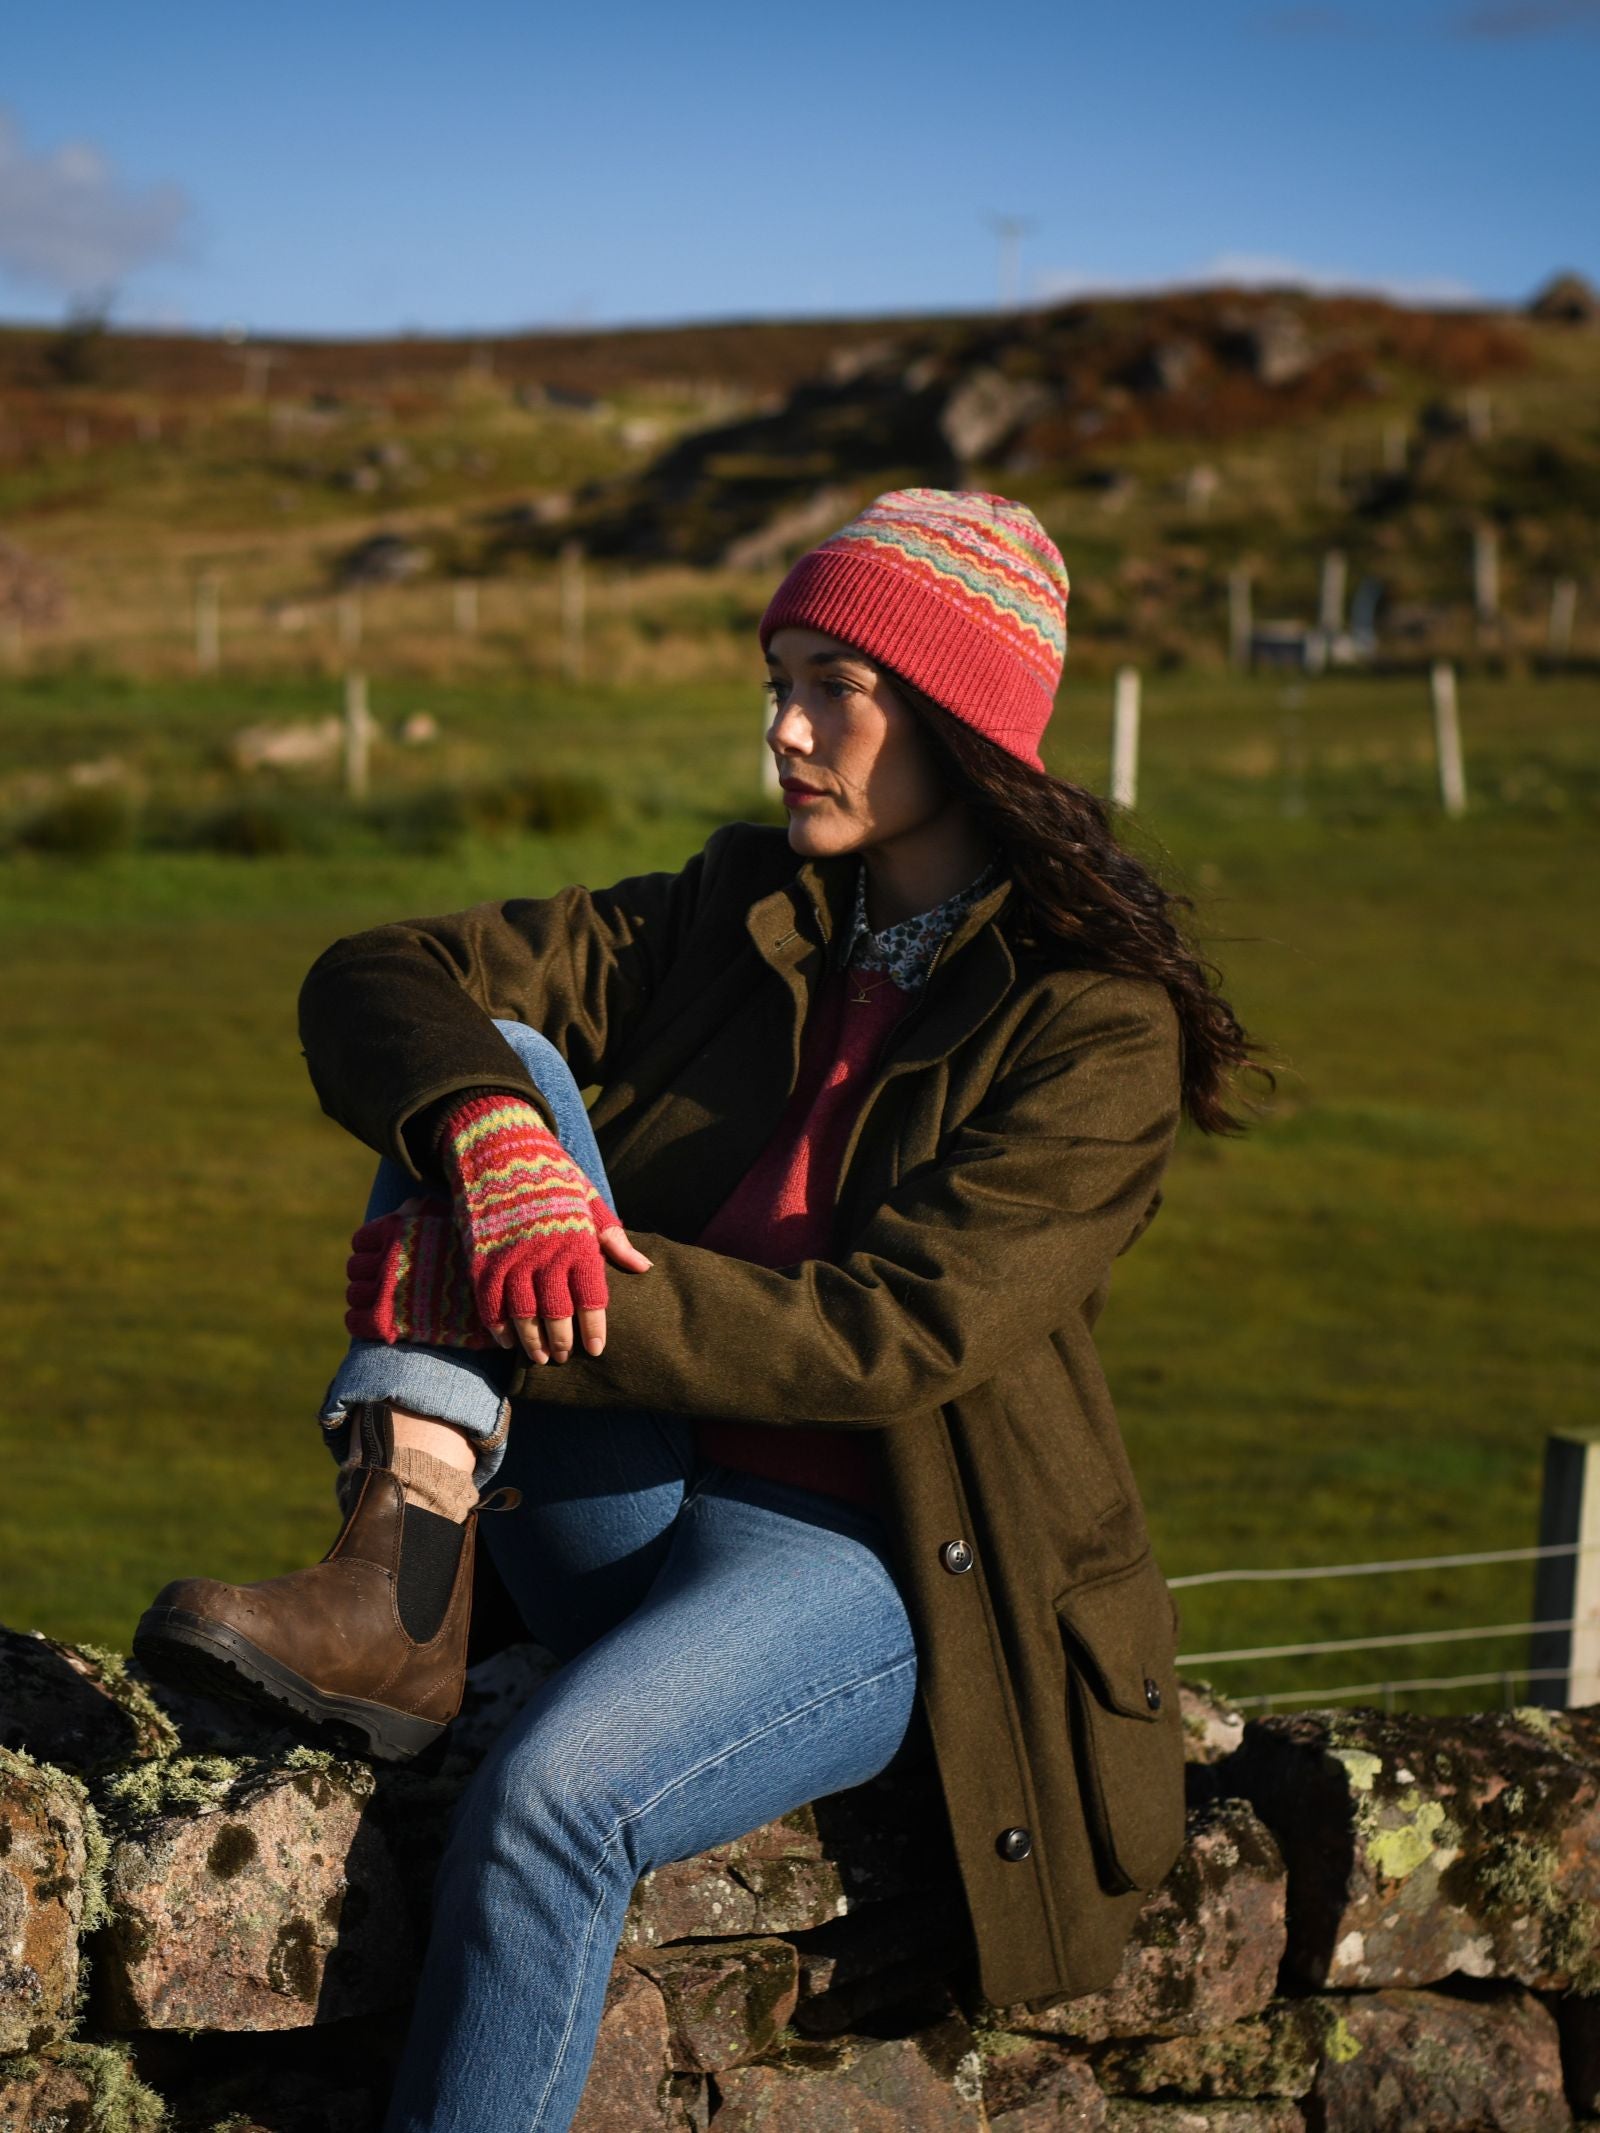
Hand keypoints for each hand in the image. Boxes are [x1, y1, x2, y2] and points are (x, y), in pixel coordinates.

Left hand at [345, 1195, 496, 1349]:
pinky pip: (355, 1321)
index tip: (384, 1259)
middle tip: (387, 1283)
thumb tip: (406, 1207)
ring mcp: (385, 1289)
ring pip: (354, 1294)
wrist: (501, 1294)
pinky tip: (381, 1323)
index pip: (361, 1241)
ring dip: (365, 1299)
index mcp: (398, 1230)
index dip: (371, 1251)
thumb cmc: (482, 1253)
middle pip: (355, 1268)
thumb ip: (425, 1211)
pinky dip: (360, 1322)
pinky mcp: (386, 1320)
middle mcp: (386, 1257)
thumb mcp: (455, 1219)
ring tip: (385, 1304)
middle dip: (368, 1276)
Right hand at [440, 1095, 651, 1364]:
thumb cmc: (550, 1173)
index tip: (597, 1349)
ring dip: (531, 1341)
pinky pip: (488, 1302)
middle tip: (566, 1357)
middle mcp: (545, 1252)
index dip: (594, 1327)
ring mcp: (510, 1255)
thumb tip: (643, 1267)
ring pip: (522, 1313)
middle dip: (562, 1341)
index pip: (592, 1296)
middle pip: (556, 1312)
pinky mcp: (481, 1256)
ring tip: (540, 1357)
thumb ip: (613, 1238)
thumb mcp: (588, 1198)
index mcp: (577, 1239)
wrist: (498, 1145)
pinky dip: (497, 1326)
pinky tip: (507, 1340)